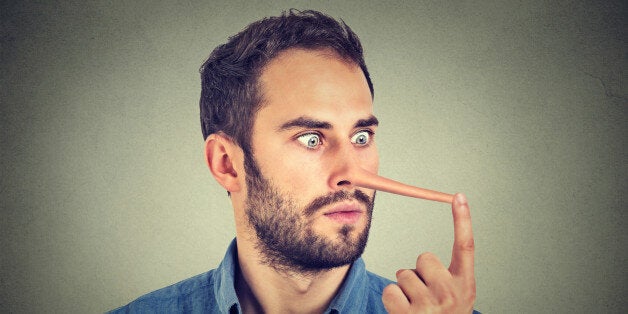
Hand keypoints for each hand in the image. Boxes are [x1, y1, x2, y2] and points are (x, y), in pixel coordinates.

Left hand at [382, 193, 475, 312]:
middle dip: (419, 272)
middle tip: (425, 296)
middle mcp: (452, 294)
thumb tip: (424, 259)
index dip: (463, 220)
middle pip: (424, 258)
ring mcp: (430, 305)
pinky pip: (391, 290)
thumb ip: (445, 278)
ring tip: (415, 308)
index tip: (459, 196)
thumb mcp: (453, 299)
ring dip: (405, 289)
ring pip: (404, 274)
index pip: (466, 247)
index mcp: (465, 287)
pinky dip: (393, 301)